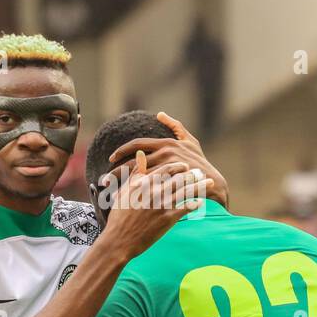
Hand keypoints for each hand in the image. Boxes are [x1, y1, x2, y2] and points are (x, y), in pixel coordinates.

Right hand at [98, 149, 211, 260]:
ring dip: (199, 186)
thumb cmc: (120, 216)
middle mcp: (155, 192)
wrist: (119, 240)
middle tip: (200, 172)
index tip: (185, 165)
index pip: (166, 169)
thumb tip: (141, 154)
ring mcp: (162, 205)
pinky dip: (195, 204)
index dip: (178, 166)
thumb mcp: (125, 191)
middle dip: (192, 174)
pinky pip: (186, 208)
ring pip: (185, 191)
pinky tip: (202, 202)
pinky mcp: (167, 219)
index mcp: (144, 184)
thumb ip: (135, 172)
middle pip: (179, 178)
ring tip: (209, 183)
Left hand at [108, 112, 228, 208]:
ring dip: (122, 186)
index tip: (111, 159)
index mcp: (166, 144)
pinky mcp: (169, 185)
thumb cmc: (200, 162)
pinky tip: (124, 202)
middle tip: (104, 181)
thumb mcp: (190, 141)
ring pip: (138, 178)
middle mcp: (165, 155)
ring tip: (110, 194)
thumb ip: (175, 126)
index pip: (137, 145)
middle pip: (133, 163)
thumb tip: (160, 114)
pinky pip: (148, 191)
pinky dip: (134, 196)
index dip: (122, 152)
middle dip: (116, 173)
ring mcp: (168, 170)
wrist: (212, 183)